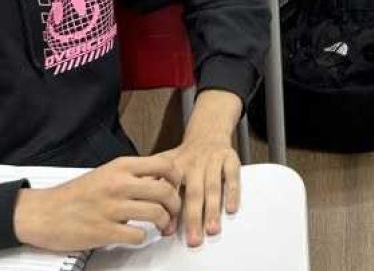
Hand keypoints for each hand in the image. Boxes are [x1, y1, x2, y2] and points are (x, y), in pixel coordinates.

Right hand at [12, 155, 182, 252]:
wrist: (41, 212)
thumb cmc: (74, 195)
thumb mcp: (105, 174)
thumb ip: (130, 176)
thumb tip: (158, 181)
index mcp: (120, 167)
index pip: (164, 165)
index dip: (177, 178)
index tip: (176, 188)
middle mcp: (118, 184)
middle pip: (165, 191)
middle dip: (175, 205)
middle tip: (173, 213)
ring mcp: (111, 208)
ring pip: (156, 213)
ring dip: (164, 223)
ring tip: (161, 227)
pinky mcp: (104, 231)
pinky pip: (138, 236)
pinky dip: (142, 238)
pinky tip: (136, 236)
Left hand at [162, 89, 242, 243]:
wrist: (207, 132)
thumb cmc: (186, 156)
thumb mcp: (165, 164)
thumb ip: (154, 183)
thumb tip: (141, 207)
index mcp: (175, 167)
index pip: (171, 190)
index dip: (169, 212)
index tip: (167, 231)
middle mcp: (194, 163)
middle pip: (193, 193)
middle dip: (193, 218)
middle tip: (194, 240)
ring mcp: (212, 160)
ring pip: (213, 186)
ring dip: (213, 209)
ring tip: (212, 230)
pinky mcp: (229, 157)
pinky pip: (232, 175)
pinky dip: (232, 191)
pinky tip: (231, 209)